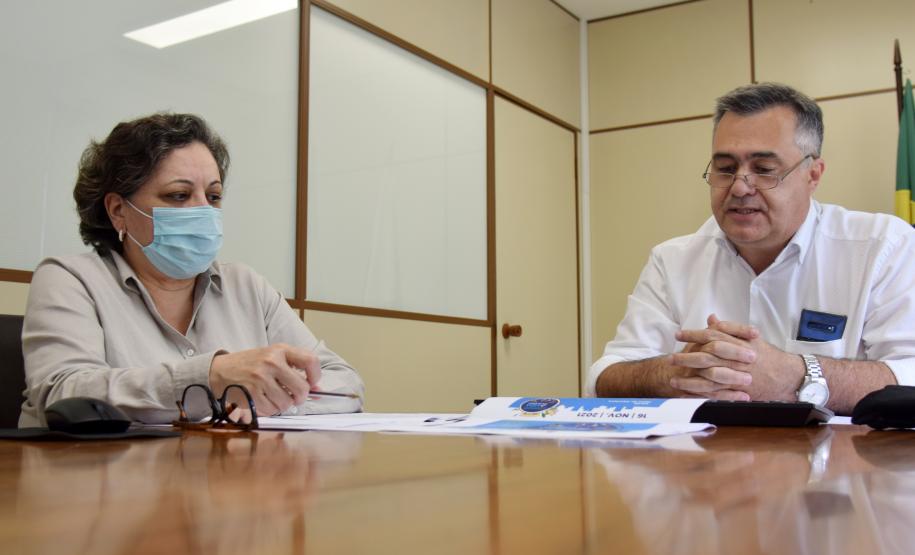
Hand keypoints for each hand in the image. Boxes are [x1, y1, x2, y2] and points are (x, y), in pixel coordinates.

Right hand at [209, 343, 321, 415]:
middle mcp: (271, 362)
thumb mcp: (274, 358)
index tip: (312, 383)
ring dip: (284, 404)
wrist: (221, 370)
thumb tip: (318, 390)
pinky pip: (272, 410)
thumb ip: (296, 370)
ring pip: (287, 403)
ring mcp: (260, 379)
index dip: (316, 375)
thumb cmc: (251, 364)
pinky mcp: (251, 394)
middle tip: (294, 396)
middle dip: (300, 397)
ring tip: (274, 396)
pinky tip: (264, 400)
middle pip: (302, 388)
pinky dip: (271, 409)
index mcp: (280, 350)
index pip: (310, 360)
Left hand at [672, 314, 804, 400]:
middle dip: (686, 358)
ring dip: (689, 380)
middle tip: (670, 358)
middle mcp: (736, 359)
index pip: (711, 336)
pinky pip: (716, 394)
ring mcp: (737, 376)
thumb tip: (711, 319)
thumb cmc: (767, 356)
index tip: (678, 335)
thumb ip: (729, 328)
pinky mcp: (739, 392)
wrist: (788, 376)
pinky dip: (701, 395)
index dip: (693, 335)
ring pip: (708, 378)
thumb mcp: (750, 338)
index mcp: (738, 343)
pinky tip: (688, 396)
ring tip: (672, 380)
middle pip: (706, 356)